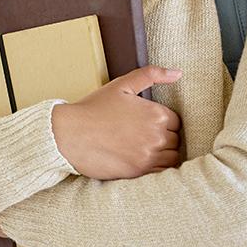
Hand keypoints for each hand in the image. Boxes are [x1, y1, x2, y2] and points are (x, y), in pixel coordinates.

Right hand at [50, 65, 183, 180]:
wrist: (69, 134)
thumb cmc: (94, 109)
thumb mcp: (122, 85)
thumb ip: (151, 75)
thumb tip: (177, 73)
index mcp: (156, 114)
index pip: (175, 121)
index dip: (161, 121)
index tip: (146, 123)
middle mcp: (157, 136)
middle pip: (174, 140)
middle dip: (162, 137)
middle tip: (141, 135)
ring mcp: (149, 156)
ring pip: (171, 158)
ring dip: (161, 154)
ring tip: (141, 148)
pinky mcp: (139, 172)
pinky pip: (161, 173)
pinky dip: (155, 168)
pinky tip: (140, 160)